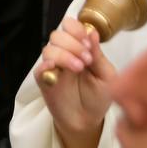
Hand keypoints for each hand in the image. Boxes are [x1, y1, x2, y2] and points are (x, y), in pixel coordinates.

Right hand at [36, 19, 116, 144]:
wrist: (88, 121)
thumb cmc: (98, 97)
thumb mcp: (106, 75)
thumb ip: (98, 55)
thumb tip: (92, 31)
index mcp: (79, 48)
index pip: (70, 26)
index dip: (77, 30)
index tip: (88, 44)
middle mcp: (64, 53)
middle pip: (58, 35)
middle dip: (73, 44)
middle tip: (87, 60)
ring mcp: (53, 67)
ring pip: (49, 49)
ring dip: (65, 55)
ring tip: (79, 68)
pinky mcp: (45, 81)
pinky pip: (40, 69)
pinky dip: (47, 66)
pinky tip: (57, 70)